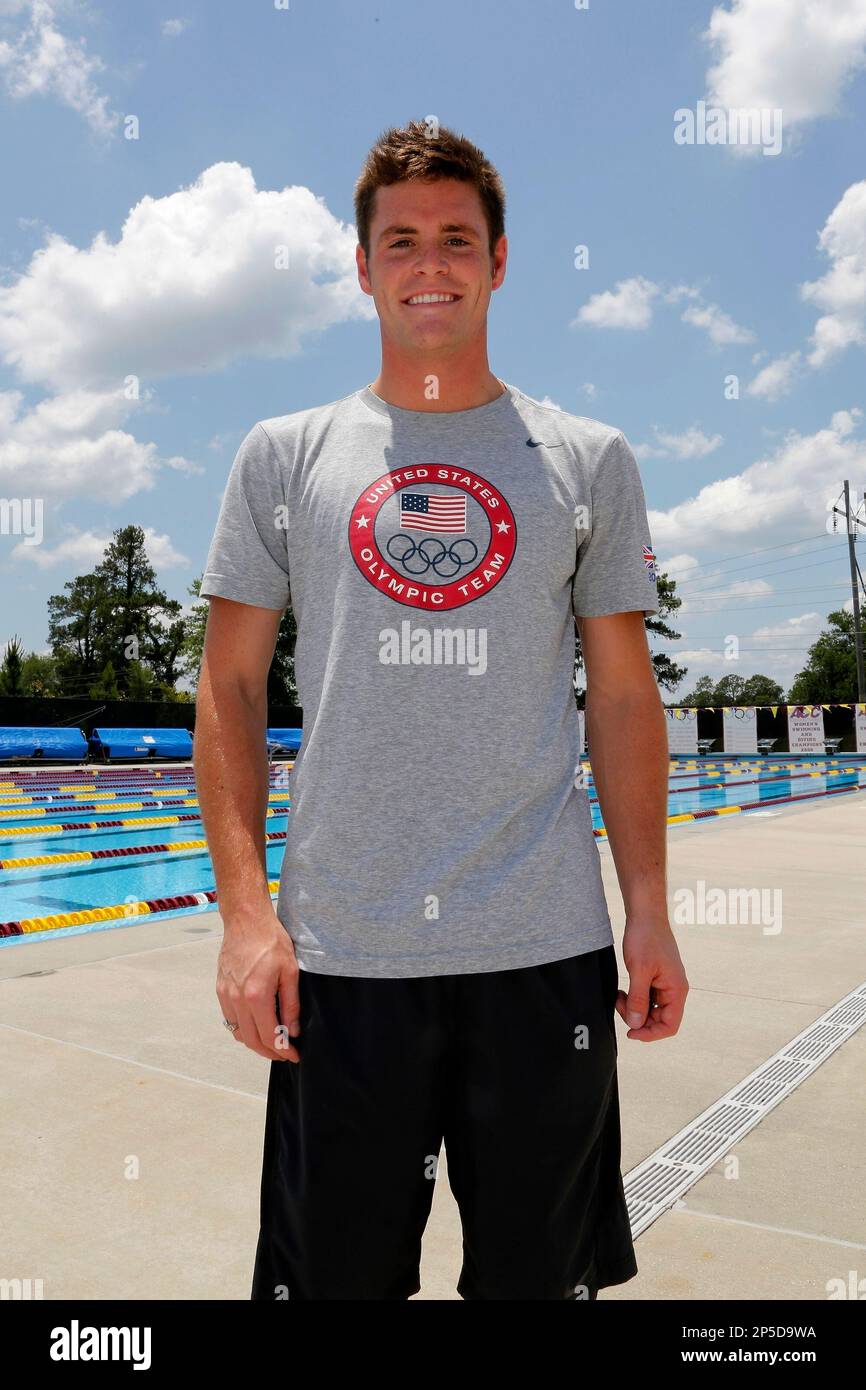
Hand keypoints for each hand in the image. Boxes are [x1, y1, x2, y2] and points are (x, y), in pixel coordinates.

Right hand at [216, 908, 300, 1061]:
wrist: (246, 921)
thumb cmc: (270, 940)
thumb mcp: (290, 971)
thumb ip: (291, 1004)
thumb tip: (292, 1030)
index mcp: (256, 996)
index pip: (269, 1036)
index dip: (282, 1050)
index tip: (293, 1055)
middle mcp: (237, 1000)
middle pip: (251, 1040)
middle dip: (269, 1052)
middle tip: (284, 1052)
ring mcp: (226, 995)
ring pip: (238, 1032)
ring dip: (255, 1042)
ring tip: (272, 1041)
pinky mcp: (221, 990)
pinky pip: (230, 1019)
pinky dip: (243, 1028)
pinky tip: (257, 1023)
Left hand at [617, 915, 687, 1041]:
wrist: (645, 914)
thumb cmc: (646, 938)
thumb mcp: (639, 970)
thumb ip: (638, 999)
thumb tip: (636, 1024)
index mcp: (676, 990)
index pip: (670, 1025)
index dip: (650, 1034)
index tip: (631, 1032)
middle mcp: (674, 989)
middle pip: (659, 1019)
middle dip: (638, 1018)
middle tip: (620, 1005)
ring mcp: (665, 983)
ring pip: (650, 1009)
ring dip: (634, 1008)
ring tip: (619, 996)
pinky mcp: (656, 977)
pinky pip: (646, 997)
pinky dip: (634, 998)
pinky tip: (622, 991)